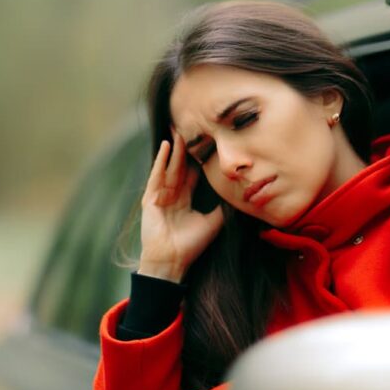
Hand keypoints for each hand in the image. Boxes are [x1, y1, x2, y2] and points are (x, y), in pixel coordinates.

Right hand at [139, 133, 223, 282]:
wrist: (172, 262)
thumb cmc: (191, 246)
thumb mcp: (213, 223)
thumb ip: (223, 208)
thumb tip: (239, 196)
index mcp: (184, 200)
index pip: (192, 174)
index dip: (198, 159)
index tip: (205, 142)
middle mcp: (172, 195)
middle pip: (179, 166)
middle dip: (184, 148)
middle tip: (189, 128)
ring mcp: (160, 196)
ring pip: (169, 167)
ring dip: (173, 149)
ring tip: (177, 129)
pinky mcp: (150, 199)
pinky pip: (157, 175)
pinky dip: (161, 160)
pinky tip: (165, 146)